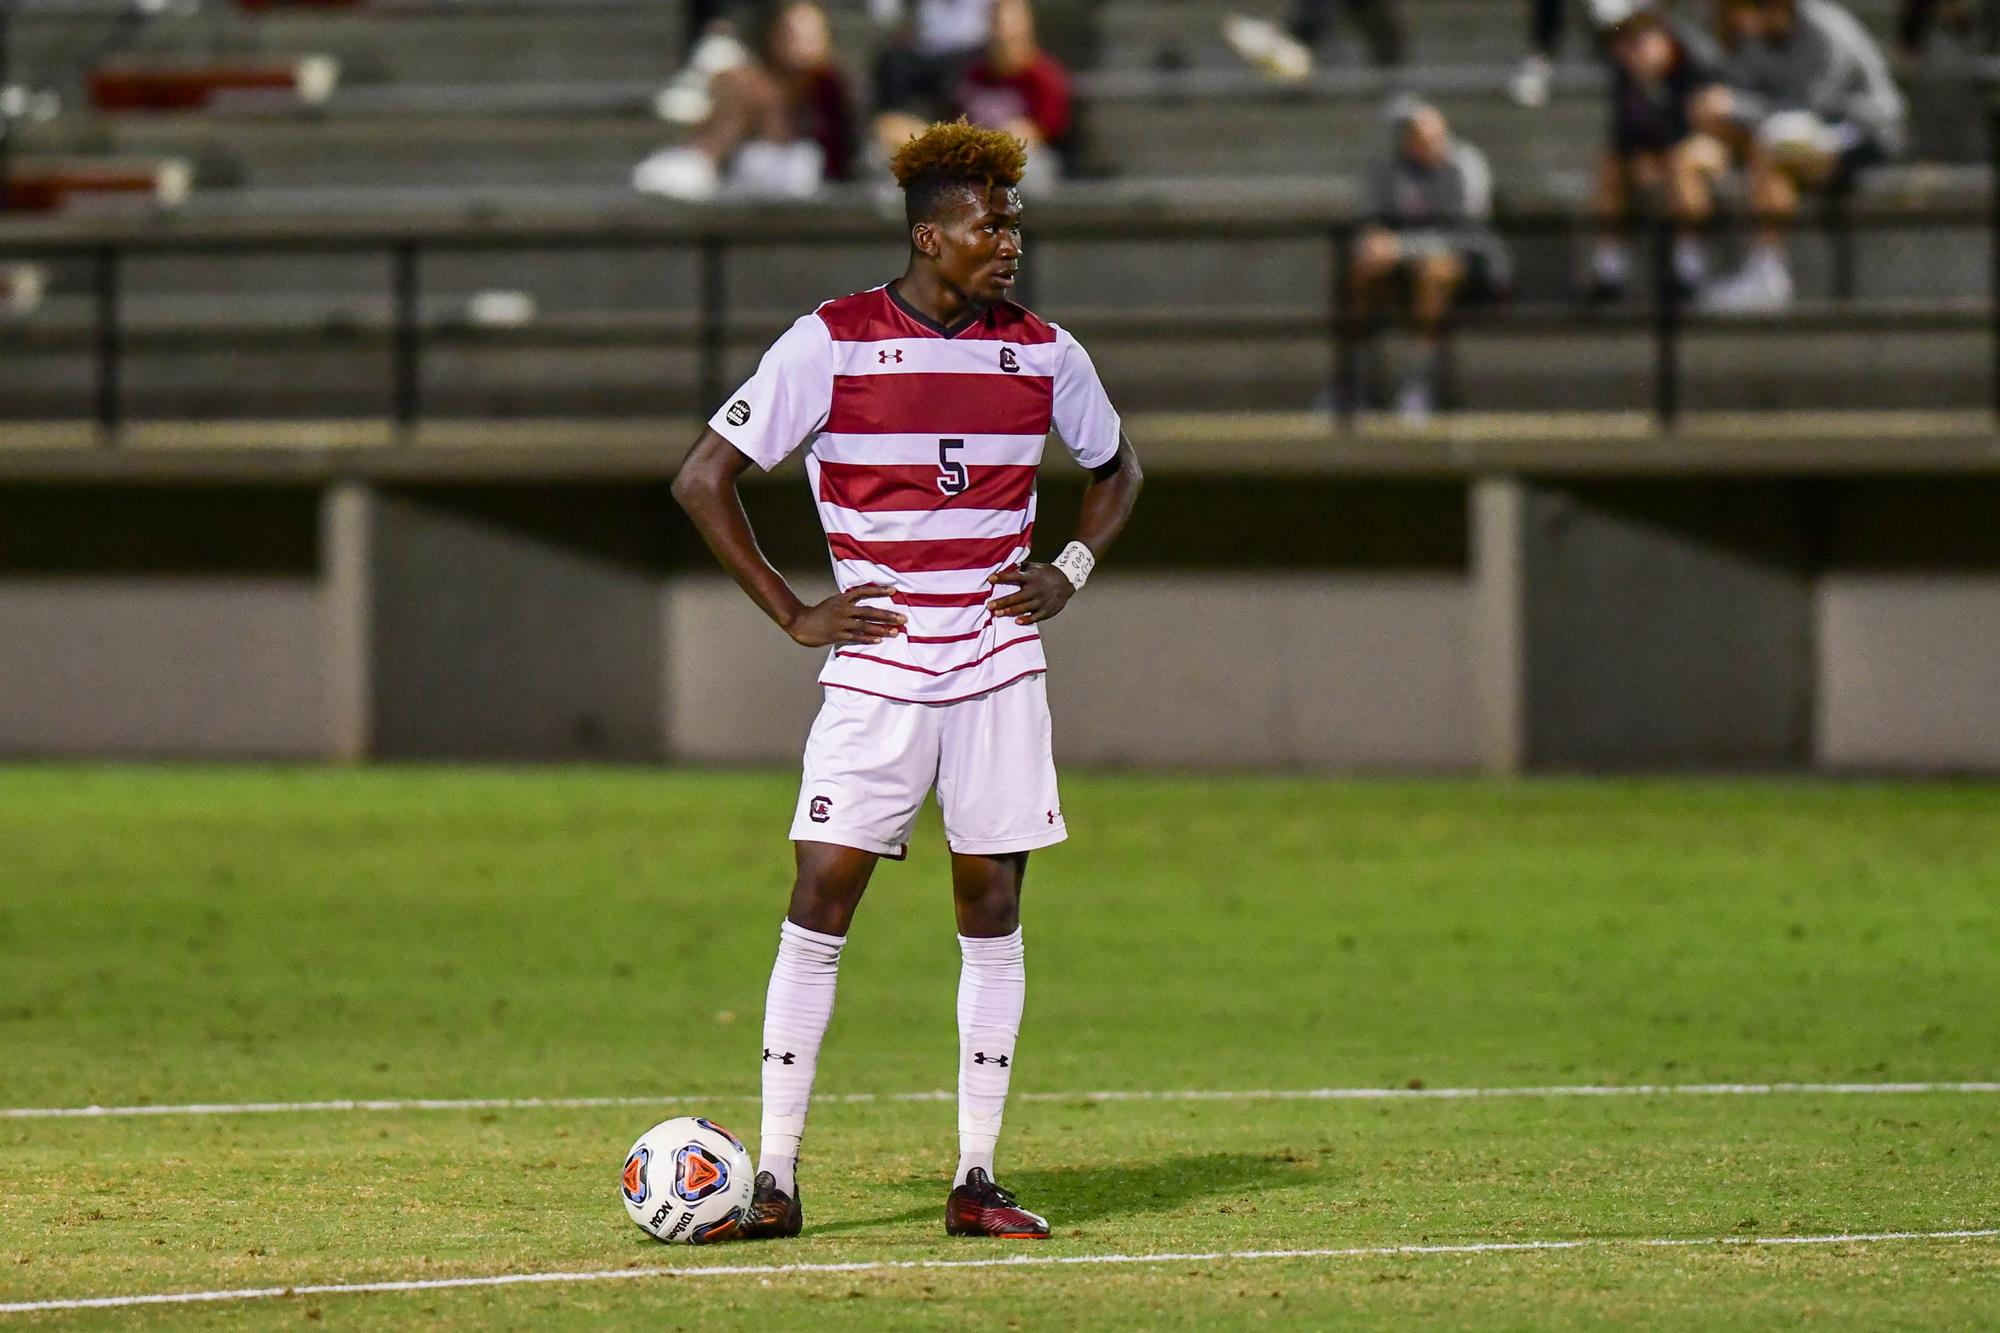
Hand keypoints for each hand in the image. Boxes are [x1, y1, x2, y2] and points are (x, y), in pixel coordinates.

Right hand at [785, 583, 905, 647]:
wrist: (801, 623)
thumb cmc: (819, 613)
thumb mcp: (833, 602)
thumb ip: (849, 602)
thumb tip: (865, 603)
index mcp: (842, 599)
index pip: (863, 591)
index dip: (879, 590)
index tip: (894, 591)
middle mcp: (843, 609)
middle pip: (869, 611)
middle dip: (887, 615)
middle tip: (902, 618)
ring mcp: (840, 623)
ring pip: (864, 626)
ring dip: (881, 629)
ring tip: (895, 631)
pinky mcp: (837, 635)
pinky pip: (855, 637)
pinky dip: (867, 639)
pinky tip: (878, 640)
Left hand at [986, 563, 1073, 624]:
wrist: (1068, 580)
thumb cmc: (1048, 573)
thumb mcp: (1035, 566)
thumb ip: (1021, 567)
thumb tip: (1006, 564)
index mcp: (1032, 577)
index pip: (1015, 576)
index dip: (1002, 577)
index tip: (990, 579)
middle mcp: (1036, 589)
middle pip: (1016, 597)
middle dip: (1002, 601)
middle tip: (989, 605)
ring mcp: (1041, 601)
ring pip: (1023, 608)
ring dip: (1009, 611)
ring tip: (997, 613)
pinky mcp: (1047, 610)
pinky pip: (1035, 617)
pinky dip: (1026, 619)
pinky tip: (1017, 621)